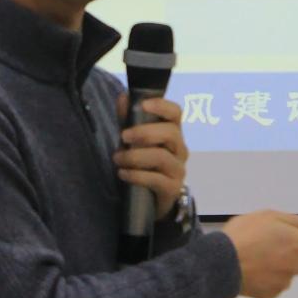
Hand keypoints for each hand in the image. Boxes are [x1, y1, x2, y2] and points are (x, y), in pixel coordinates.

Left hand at [112, 94, 187, 219]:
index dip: (162, 106)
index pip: (176, 113)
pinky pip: (156, 179)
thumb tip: (123, 97)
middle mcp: (179, 149)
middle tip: (123, 136)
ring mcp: (178, 169)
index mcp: (172, 132)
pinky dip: (136, 175)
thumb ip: (129, 120)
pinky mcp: (172, 188)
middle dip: (144, 133)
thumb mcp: (135, 141)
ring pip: (161, 157)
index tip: (142, 104)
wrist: (152, 200)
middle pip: (170, 133)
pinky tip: (123, 174)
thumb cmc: (145, 164)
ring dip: (135, 156)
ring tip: (117, 159)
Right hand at [222, 210, 297, 297]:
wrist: (219, 263)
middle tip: (271, 244)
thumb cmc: (243, 234)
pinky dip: (266, 277)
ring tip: (254, 255)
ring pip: (290, 272)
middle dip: (297, 254)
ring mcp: (285, 282)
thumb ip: (294, 221)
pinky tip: (250, 269)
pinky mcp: (273, 294)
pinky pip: (275, 284)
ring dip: (278, 264)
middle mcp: (297, 264)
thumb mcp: (268, 215)